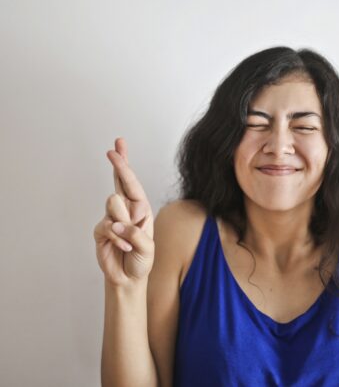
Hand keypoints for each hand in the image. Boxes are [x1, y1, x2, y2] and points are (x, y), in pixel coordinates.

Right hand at [93, 137, 154, 287]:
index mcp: (141, 209)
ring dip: (123, 223)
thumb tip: (116, 223)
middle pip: (119, 181)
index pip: (132, 184)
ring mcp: (112, 218)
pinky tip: (124, 248)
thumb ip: (135, 234)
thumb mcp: (148, 248)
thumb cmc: (142, 260)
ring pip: (113, 204)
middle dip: (119, 164)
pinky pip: (107, 227)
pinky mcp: (101, 230)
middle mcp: (126, 210)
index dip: (124, 166)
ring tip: (129, 241)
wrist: (129, 278)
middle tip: (113, 148)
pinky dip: (117, 239)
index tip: (116, 150)